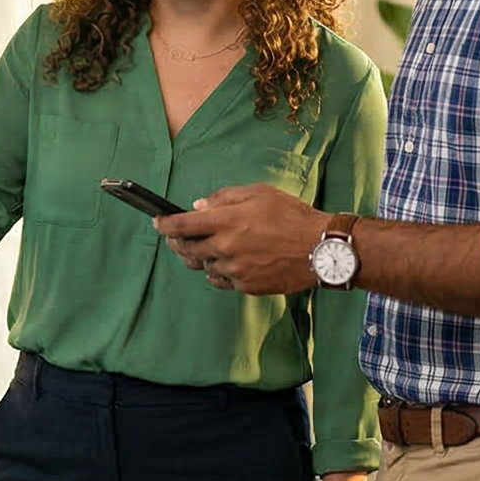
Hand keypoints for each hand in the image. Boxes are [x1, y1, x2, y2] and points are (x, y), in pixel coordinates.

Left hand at [153, 182, 328, 294]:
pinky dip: (219, 272)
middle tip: (175, 238)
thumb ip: (225, 198)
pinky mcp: (247, 287)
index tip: (158, 222)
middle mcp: (226, 247)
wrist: (321, 249)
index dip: (165, 224)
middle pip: (186, 250)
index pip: (182, 225)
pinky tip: (227, 263)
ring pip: (204, 267)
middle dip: (176, 243)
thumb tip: (199, 206)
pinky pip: (222, 280)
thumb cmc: (292, 216)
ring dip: (200, 258)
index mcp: (227, 221)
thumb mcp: (259, 193)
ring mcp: (235, 270)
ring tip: (206, 249)